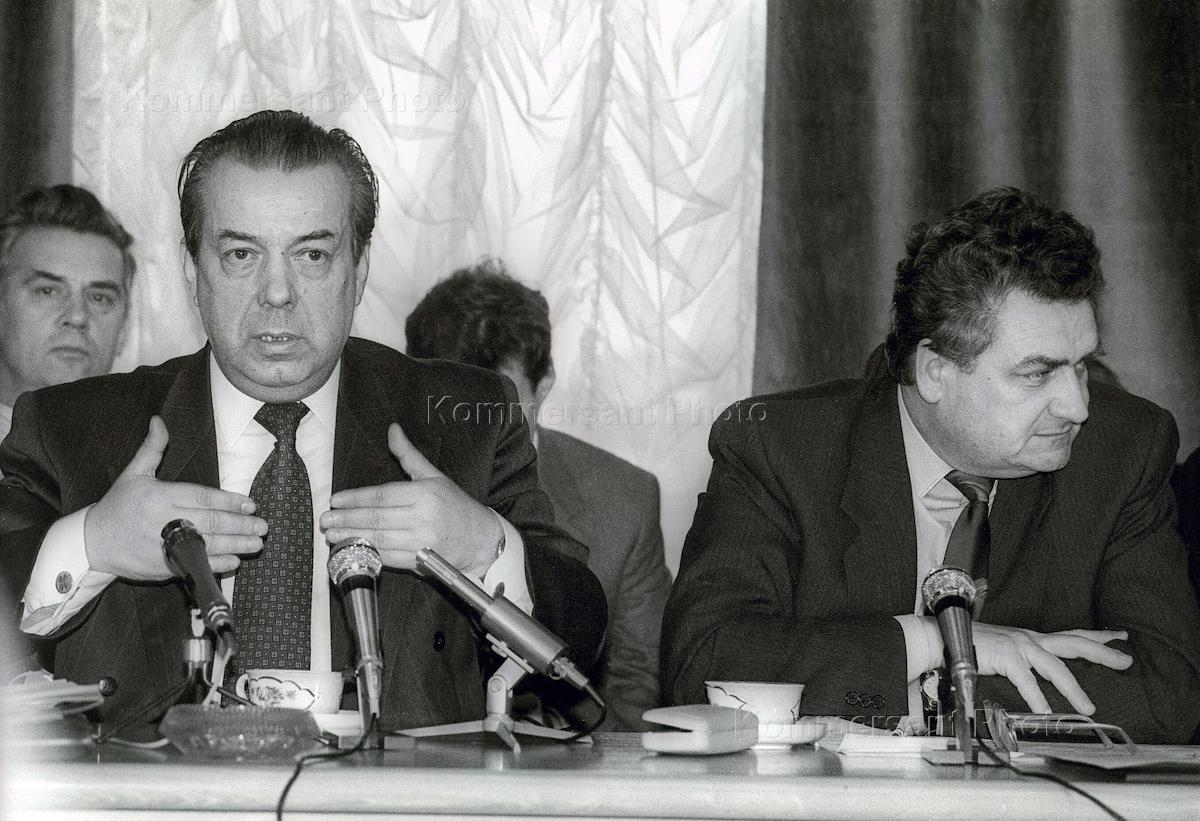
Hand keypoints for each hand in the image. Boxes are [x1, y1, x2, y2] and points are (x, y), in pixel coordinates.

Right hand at [84, 416, 266, 578]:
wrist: (91, 542)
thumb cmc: (117, 506)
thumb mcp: (133, 474)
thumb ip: (152, 449)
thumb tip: (159, 420)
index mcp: (160, 496)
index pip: (202, 497)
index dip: (229, 501)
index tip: (251, 504)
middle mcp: (163, 520)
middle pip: (209, 522)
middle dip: (240, 525)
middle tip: (262, 526)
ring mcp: (162, 546)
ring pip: (206, 545)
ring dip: (235, 545)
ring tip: (257, 544)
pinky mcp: (160, 567)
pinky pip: (193, 565)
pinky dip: (215, 565)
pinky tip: (235, 562)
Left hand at [319, 422, 502, 575]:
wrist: (480, 539)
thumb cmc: (456, 506)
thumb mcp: (435, 476)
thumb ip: (409, 456)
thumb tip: (392, 430)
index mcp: (425, 494)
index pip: (382, 496)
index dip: (356, 499)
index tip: (336, 500)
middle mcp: (424, 518)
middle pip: (377, 518)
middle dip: (347, 519)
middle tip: (325, 519)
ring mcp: (422, 542)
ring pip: (380, 539)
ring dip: (352, 537)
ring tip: (331, 535)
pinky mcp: (421, 562)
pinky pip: (389, 558)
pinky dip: (369, 554)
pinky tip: (353, 550)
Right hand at [973, 623, 1132, 714]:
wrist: (945, 637)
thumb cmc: (972, 645)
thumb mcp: (1006, 650)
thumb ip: (1024, 662)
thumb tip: (1040, 677)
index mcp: (1032, 638)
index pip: (1072, 635)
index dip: (1098, 636)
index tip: (1121, 636)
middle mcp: (1030, 639)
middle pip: (1075, 643)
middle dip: (1103, 652)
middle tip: (1126, 661)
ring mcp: (1019, 646)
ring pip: (1056, 667)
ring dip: (1074, 689)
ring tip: (1088, 708)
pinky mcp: (1005, 657)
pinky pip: (1026, 681)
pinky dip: (1037, 698)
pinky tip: (1045, 712)